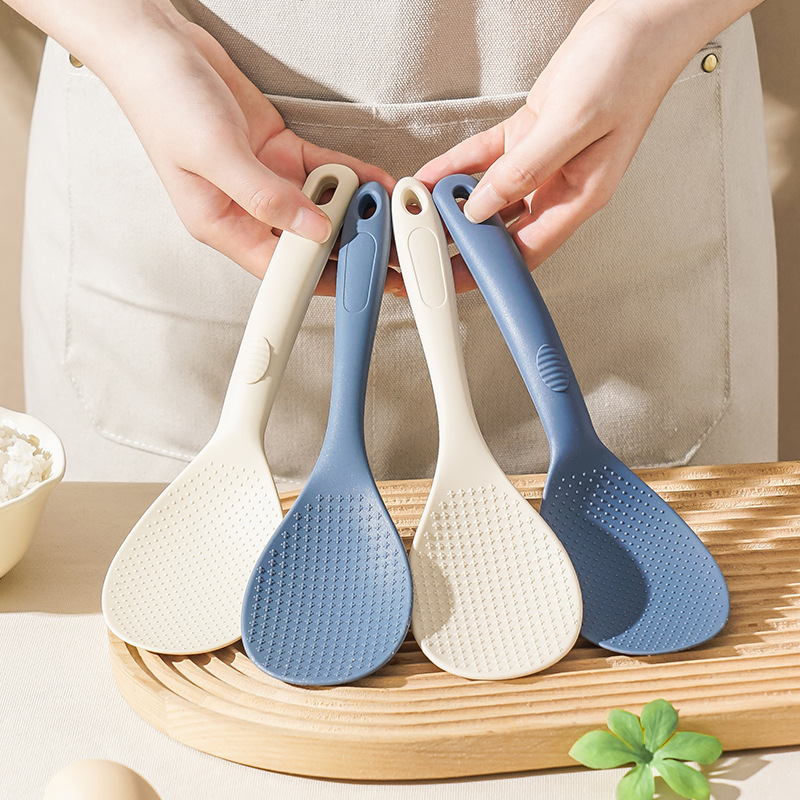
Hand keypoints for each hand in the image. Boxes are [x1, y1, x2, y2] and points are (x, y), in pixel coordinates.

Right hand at [82, 9, 401, 292]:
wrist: (155, 42)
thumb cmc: (162, 99)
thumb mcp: (214, 153)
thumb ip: (264, 195)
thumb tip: (312, 228)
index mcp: (220, 223)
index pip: (277, 265)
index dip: (317, 276)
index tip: (355, 280)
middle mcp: (244, 208)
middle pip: (304, 239)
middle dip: (345, 246)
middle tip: (385, 252)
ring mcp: (264, 179)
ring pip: (319, 204)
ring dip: (353, 208)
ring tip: (388, 215)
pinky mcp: (277, 151)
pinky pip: (321, 168)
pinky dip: (348, 174)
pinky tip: (375, 181)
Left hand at [416, 0, 760, 289]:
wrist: (640, 16)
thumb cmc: (631, 68)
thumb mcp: (575, 123)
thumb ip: (526, 169)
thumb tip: (482, 206)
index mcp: (581, 194)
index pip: (529, 249)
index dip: (493, 269)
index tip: (461, 280)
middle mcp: (560, 183)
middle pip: (504, 228)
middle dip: (466, 240)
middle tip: (432, 247)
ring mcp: (542, 159)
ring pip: (488, 193)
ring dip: (455, 201)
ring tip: (422, 210)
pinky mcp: (528, 132)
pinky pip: (484, 156)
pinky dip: (458, 165)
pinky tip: (435, 174)